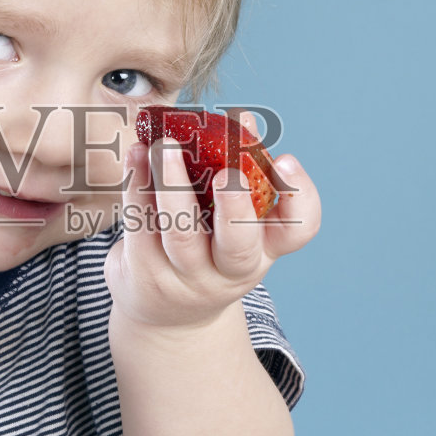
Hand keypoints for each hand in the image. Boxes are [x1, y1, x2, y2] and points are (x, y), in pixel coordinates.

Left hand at [104, 112, 320, 332]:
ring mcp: (186, 276)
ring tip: (166, 145)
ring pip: (180, 234)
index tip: (285, 159)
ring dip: (172, 185)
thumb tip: (243, 119)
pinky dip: (138, 186)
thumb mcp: (233, 223)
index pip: (297, 230)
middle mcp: (229, 269)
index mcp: (263, 249)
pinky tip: (137, 153)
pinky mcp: (145, 272)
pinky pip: (141, 226)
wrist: (165, 316)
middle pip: (238, 246)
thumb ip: (241, 173)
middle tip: (228, 173)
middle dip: (235, 207)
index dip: (299, 196)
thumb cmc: (208, 250)